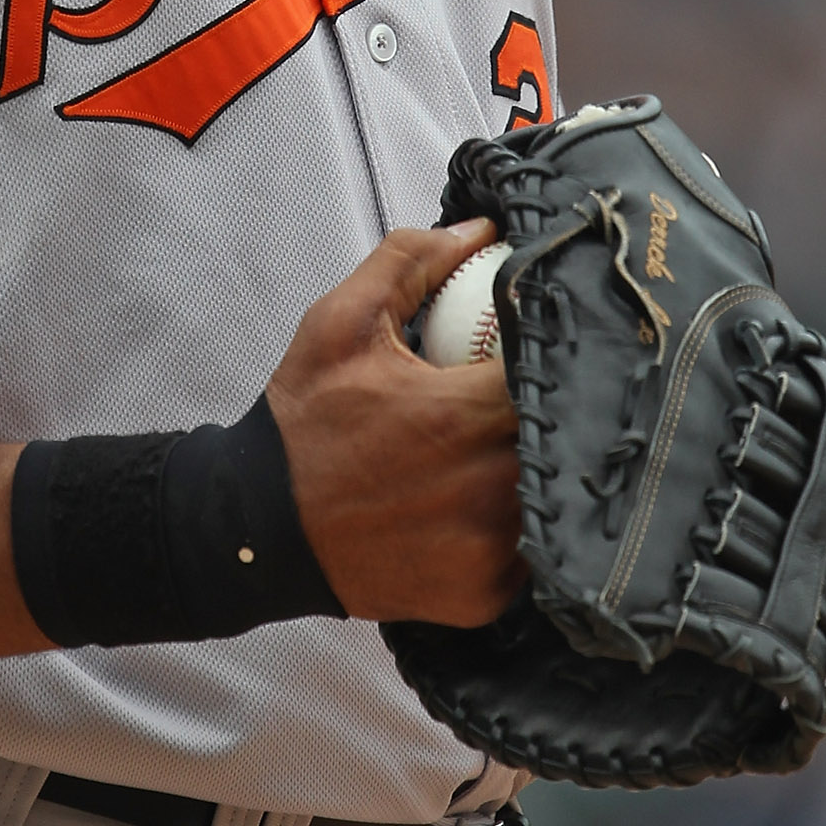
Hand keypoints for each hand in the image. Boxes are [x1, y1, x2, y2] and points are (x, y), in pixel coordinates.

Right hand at [266, 221, 522, 627]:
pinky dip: (518, 527)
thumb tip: (483, 228)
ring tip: (516, 448)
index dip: (562, 353)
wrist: (259, 531)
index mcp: (466, 415)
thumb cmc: (304, 422)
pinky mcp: (486, 597)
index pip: (554, 370)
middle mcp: (492, 487)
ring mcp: (493, 550)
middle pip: (567, 438)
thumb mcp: (341, 324)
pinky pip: (530, 553)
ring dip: (543, 470)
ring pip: (555, 497)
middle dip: (558, 411)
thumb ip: (411, 262)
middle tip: (538, 394)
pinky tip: (489, 504)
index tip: (552, 342)